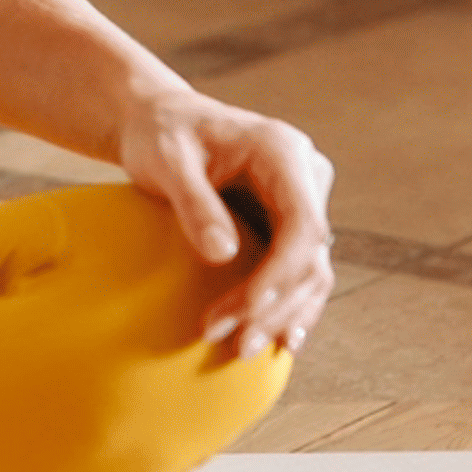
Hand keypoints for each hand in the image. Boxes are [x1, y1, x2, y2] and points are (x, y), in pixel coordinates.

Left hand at [111, 87, 334, 362]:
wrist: (161, 121)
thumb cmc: (161, 134)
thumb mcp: (166, 159)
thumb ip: (194, 202)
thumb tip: (222, 255)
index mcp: (283, 152)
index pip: (302, 224)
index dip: (280, 274)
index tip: (246, 309)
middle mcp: (305, 177)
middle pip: (309, 255)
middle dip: (274, 306)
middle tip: (234, 345)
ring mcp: (302, 201)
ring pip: (310, 271)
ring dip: (281, 315)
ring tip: (243, 351)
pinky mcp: (288, 223)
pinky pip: (298, 272)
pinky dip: (287, 306)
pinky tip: (275, 341)